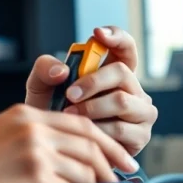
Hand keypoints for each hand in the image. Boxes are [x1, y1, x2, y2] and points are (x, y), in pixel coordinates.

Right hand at [0, 104, 139, 182]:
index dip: (105, 142)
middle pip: (89, 144)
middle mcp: (34, 129)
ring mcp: (35, 152)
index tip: (118, 156)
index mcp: (27, 113)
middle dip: (112, 163)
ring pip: (85, 169)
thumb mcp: (3, 130)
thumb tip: (71, 153)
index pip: (80, 124)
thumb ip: (35, 134)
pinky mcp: (35, 177)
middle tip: (122, 177)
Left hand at [24, 26, 156, 156]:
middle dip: (92, 81)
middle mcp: (133, 89)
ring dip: (91, 108)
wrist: (59, 149)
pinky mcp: (140, 135)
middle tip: (69, 94)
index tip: (97, 33)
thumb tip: (62, 70)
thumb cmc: (54, 114)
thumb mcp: (41, 87)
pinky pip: (120, 128)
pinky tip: (84, 133)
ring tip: (70, 115)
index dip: (116, 36)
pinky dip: (97, 130)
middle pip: (122, 72)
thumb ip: (45, 69)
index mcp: (114, 71)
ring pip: (121, 101)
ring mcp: (140, 112)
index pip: (125, 47)